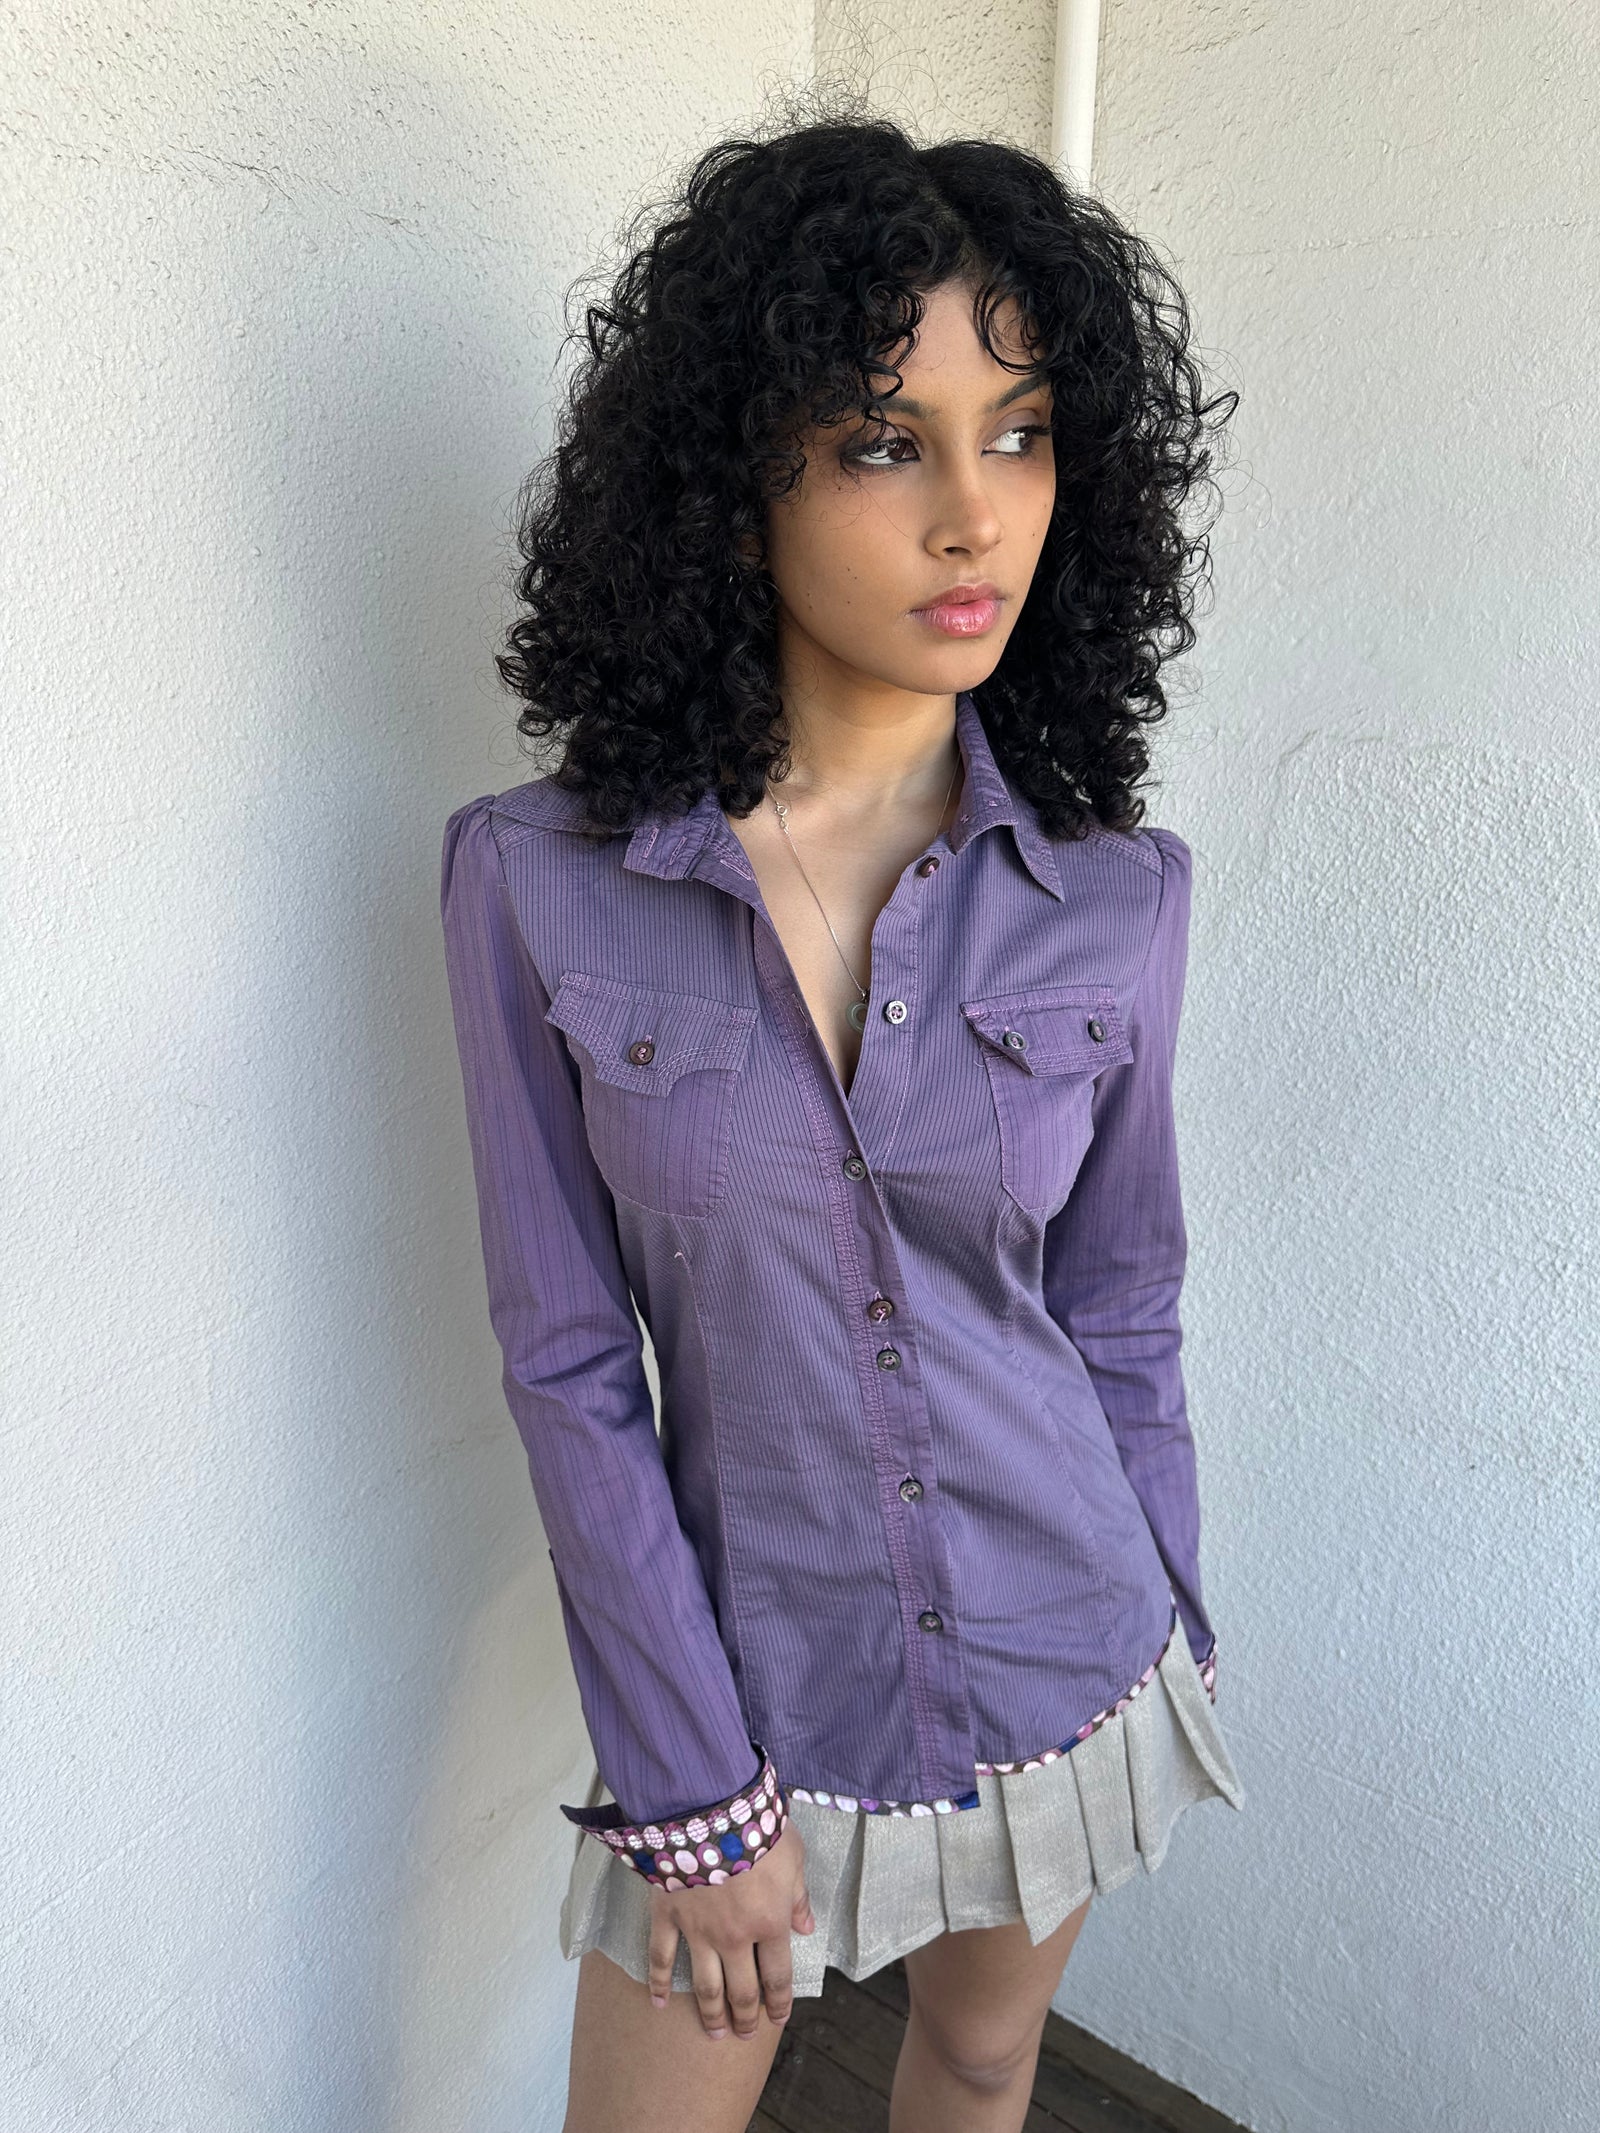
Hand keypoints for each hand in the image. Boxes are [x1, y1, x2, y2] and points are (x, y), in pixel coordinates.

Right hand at [647, 1818, 815, 2037]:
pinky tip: (658, 2004)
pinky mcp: (668, 1915)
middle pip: (742, 1991)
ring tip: (715, 2033)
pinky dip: (658, 1983)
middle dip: (746, 2018)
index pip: (778, 1975)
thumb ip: (798, 1896)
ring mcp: (698, 1930)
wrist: (710, 1806)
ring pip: (705, 1986)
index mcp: (770, 1922)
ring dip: (711, 2014)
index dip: (780, 2001)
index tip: (778, 2017)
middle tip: (744, 2034)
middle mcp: (735, 1936)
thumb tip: (806, 1926)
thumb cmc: (757, 1825)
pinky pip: (661, 1956)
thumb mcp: (793, 1857)